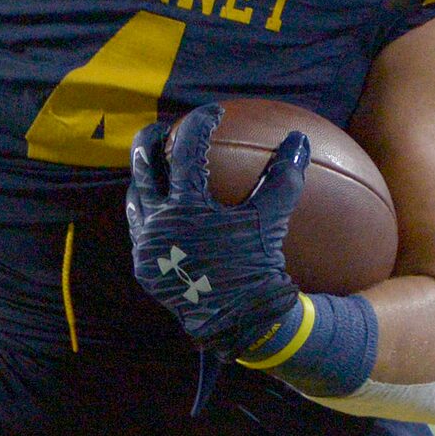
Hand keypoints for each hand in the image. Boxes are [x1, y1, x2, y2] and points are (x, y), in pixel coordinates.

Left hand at [126, 103, 308, 352]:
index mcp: (185, 207)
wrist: (237, 322)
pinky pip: (139, 229)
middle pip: (143, 165)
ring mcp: (145, 246)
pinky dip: (150, 211)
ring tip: (162, 166)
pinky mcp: (144, 267)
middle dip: (153, 139)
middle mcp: (156, 223)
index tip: (212, 113)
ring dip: (147, 177)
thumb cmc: (257, 268)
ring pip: (135, 197)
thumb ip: (283, 177)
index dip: (198, 124)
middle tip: (167, 128)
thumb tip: (299, 140)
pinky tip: (164, 208)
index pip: (185, 149)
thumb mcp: (271, 221)